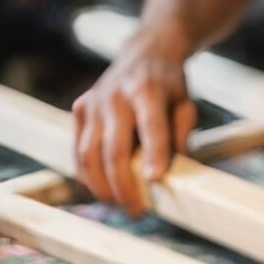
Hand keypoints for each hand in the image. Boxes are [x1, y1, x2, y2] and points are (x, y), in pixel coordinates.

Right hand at [71, 22, 198, 215]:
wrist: (145, 52)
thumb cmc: (169, 85)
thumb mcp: (186, 104)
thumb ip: (181, 136)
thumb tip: (173, 174)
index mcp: (147, 90)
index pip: (150, 128)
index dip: (153, 156)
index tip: (155, 181)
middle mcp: (115, 96)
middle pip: (113, 150)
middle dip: (123, 186)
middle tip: (136, 210)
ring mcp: (93, 102)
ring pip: (88, 155)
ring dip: (102, 187)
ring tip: (118, 205)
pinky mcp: (80, 109)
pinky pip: (78, 150)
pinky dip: (87, 175)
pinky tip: (101, 190)